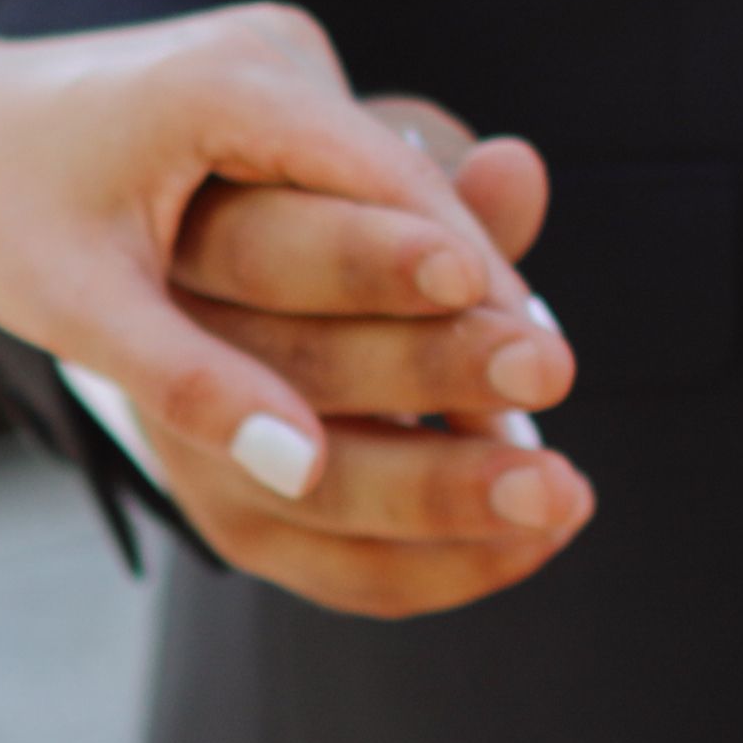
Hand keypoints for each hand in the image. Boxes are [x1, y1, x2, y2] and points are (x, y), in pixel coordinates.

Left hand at [0, 10, 589, 613]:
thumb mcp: (76, 306)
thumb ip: (189, 386)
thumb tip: (305, 477)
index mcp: (228, 80)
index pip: (383, 184)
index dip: (464, 280)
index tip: (531, 368)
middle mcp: (274, 49)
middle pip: (408, 183)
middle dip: (480, 288)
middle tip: (554, 382)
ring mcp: (286, 62)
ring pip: (395, 185)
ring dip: (449, 277)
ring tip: (522, 381)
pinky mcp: (284, 91)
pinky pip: (365, 182)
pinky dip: (402, 259)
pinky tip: (452, 341)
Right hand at [141, 89, 591, 616]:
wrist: (233, 325)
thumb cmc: (320, 236)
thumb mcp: (364, 194)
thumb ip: (441, 197)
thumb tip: (517, 167)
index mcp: (193, 242)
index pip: (270, 248)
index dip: (370, 263)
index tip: (471, 273)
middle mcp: (177, 358)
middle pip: (304, 371)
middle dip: (435, 370)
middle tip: (549, 366)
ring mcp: (203, 462)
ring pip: (329, 492)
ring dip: (456, 494)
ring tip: (565, 488)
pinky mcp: (247, 535)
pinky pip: (355, 575)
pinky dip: (455, 566)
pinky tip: (539, 539)